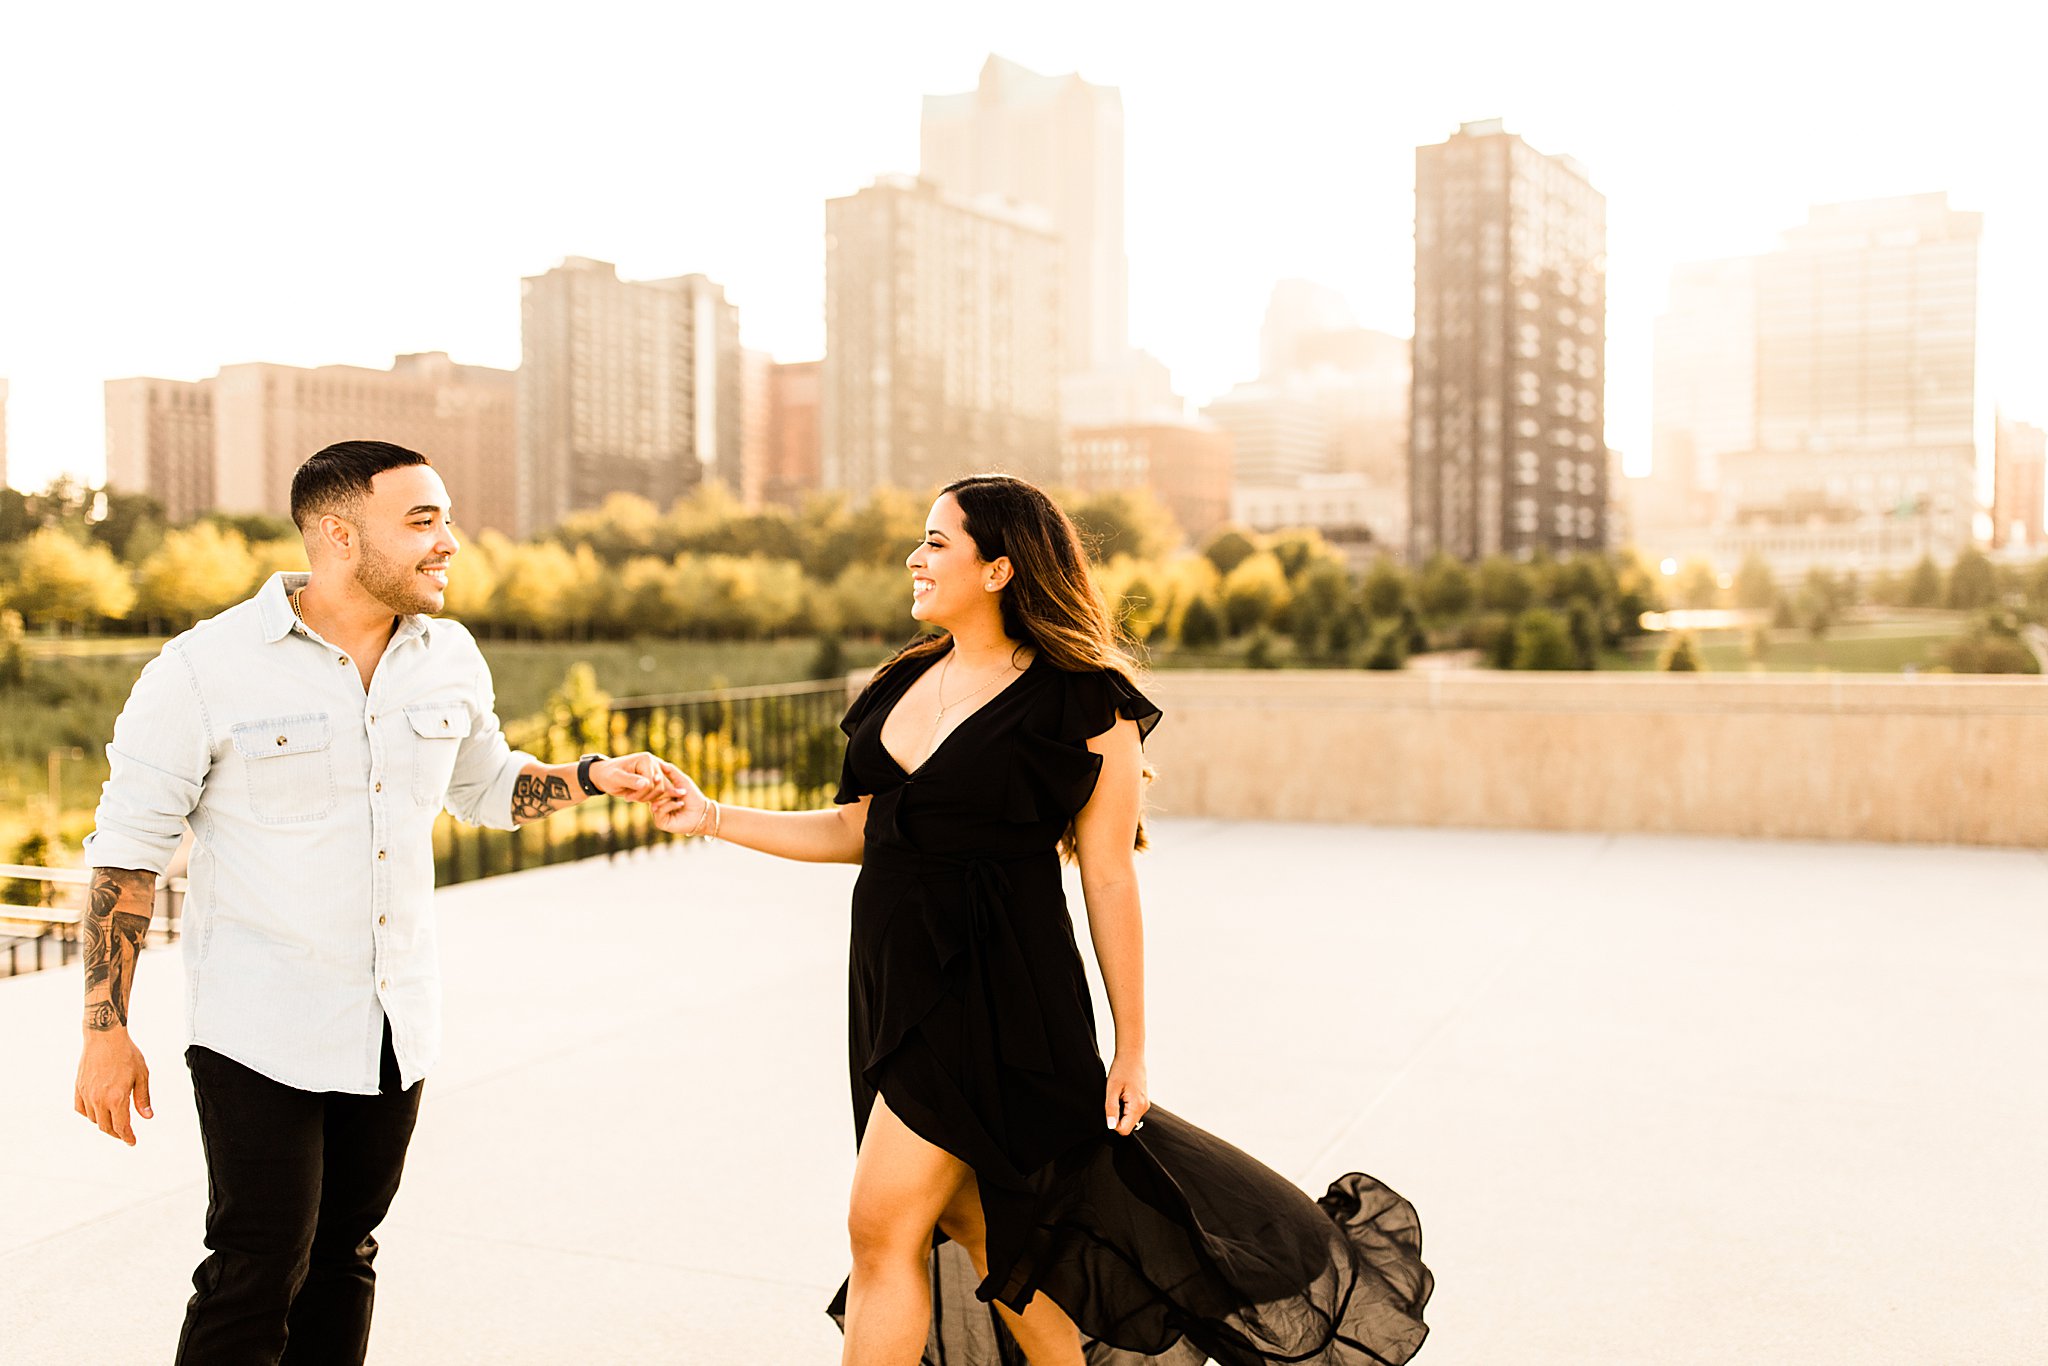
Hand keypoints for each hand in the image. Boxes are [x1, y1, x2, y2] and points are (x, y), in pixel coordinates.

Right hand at [75, 1029, 152, 1145]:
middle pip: (106, 1127)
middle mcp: (99, 1100)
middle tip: (125, 1134)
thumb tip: (147, 1117)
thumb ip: (143, 1098)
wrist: (104, 1038)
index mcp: (116, 1098)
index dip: (127, 1137)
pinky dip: (89, 1115)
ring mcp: (86, 1094)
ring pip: (93, 1119)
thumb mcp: (142, 1075)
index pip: (121, 1127)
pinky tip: (97, 1113)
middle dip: (117, 1133)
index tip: (132, 1142)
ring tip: (114, 1122)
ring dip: (103, 1124)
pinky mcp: (78, 1088)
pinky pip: (81, 1109)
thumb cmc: (127, 1054)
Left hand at [593, 752, 684, 804]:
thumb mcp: (616, 778)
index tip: (626, 797)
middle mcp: (655, 762)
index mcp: (646, 759)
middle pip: (659, 787)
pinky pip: (663, 790)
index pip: (651, 783)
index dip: (639, 794)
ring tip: (633, 797)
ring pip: (662, 791)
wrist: (605, 775)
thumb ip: (630, 780)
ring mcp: (657, 770)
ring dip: (648, 798)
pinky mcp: (656, 777)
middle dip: (644, 796)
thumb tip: (646, 784)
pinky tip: (643, 801)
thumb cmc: (608, 775)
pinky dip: (654, 798)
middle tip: (629, 798)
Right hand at [649, 770, 711, 834]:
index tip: (658, 775)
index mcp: (660, 794)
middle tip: (680, 792)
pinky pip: (658, 811)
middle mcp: (656, 803)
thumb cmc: (692, 796)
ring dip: (669, 798)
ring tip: (681, 799)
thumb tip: (658, 761)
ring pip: (654, 802)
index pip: (651, 785)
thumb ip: (670, 771)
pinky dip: (670, 806)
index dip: (654, 780)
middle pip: (652, 794)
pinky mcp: (660, 822)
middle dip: (666, 791)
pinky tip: (680, 805)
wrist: (701, 812)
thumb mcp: (681, 780)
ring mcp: (657, 813)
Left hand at [1105, 1051, 1148, 1135]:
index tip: (1109, 1108)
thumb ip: (1111, 1109)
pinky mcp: (1143, 1100)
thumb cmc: (1121, 1069)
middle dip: (1117, 1117)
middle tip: (1113, 1099)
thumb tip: (1111, 1126)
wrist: (1131, 1055)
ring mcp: (1145, 1104)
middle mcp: (1144, 1107)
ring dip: (1121, 1111)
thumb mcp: (1111, 1089)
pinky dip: (1125, 1106)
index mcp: (1137, 1106)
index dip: (1113, 1124)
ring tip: (1118, 1095)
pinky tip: (1122, 1093)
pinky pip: (1132, 1111)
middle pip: (1127, 1125)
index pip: (1124, 1130)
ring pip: (1129, 1119)